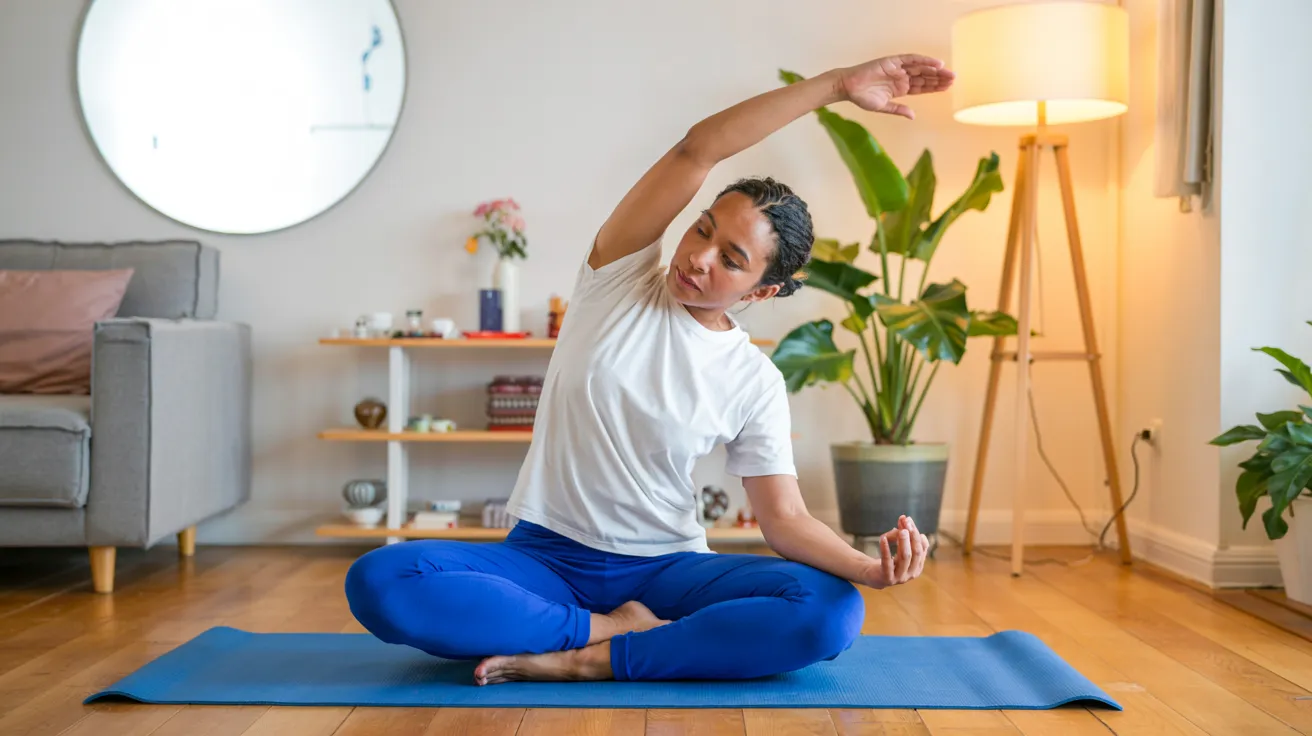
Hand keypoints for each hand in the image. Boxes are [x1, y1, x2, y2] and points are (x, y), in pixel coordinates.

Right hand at [837, 55, 955, 119]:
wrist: (848, 87)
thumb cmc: (862, 98)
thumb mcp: (883, 107)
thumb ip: (899, 110)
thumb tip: (913, 115)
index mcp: (900, 88)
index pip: (922, 87)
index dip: (934, 87)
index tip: (948, 88)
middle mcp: (901, 77)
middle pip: (924, 77)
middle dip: (939, 78)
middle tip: (954, 79)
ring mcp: (898, 69)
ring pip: (921, 67)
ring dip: (935, 70)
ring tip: (949, 73)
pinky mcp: (893, 61)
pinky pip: (912, 59)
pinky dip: (924, 61)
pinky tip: (936, 64)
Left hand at [861, 515, 929, 588]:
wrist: (874, 576)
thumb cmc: (890, 559)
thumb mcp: (898, 546)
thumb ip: (902, 532)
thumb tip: (904, 518)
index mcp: (918, 566)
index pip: (922, 548)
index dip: (916, 533)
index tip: (908, 520)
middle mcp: (912, 573)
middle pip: (916, 552)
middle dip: (913, 536)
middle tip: (907, 523)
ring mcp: (900, 577)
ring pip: (905, 557)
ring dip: (904, 542)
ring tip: (901, 530)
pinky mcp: (887, 578)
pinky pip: (887, 562)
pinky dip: (885, 549)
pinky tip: (882, 538)